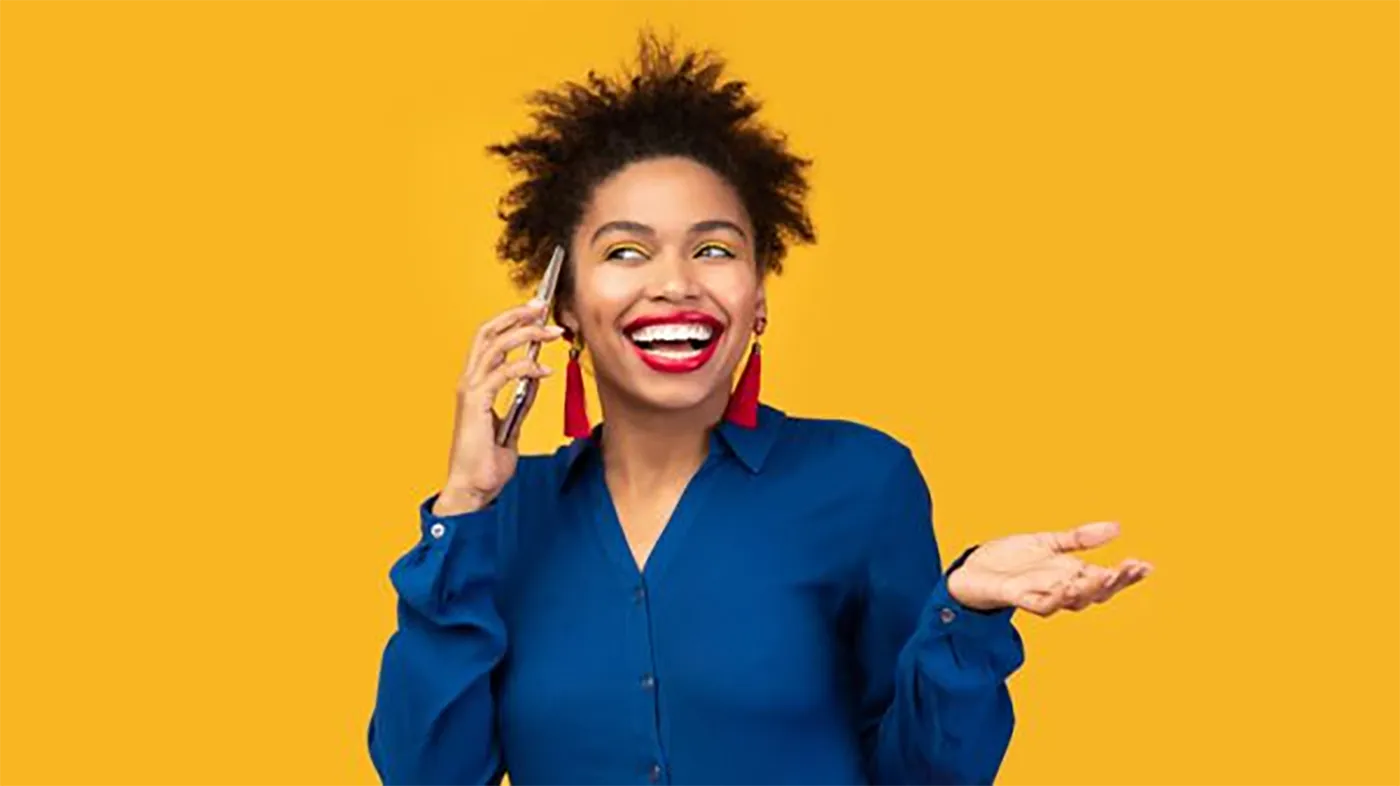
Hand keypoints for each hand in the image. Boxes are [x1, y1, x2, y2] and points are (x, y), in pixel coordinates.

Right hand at [436, 299, 564, 514]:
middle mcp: (468, 381)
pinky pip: (502, 373)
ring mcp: (469, 390)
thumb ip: (520, 399)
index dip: (510, 320)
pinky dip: (525, 367)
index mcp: (474, 384)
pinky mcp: (476, 403)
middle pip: (488, 332)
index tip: (536, 311)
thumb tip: (536, 377)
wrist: (474, 488)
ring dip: (526, 334)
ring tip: (552, 331)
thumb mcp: (511, 424)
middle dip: (516, 315)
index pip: (488, 339)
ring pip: (495, 346)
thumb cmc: (487, 461)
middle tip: (543, 307)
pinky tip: (543, 370)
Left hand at [946, 521, 1151, 615]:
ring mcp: (1040, 594)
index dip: (1126, 575)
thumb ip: (1079, 538)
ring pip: (1071, 601)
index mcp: (1071, 575)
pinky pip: (1039, 603)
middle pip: (1095, 593)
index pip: (1106, 579)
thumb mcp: (1048, 542)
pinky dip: (1054, 597)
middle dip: (1114, 582)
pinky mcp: (1017, 597)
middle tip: (1129, 568)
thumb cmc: (1010, 559)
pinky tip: (1066, 586)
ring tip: (1102, 576)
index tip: (1146, 565)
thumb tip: (1117, 527)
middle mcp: (1060, 588)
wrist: (972, 569)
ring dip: (1087, 590)